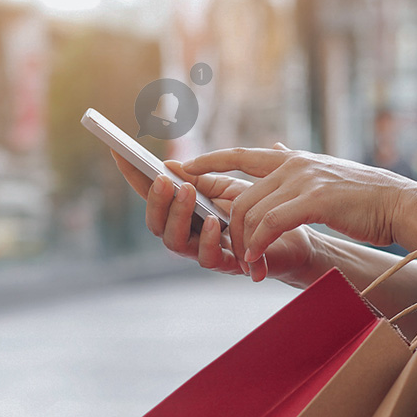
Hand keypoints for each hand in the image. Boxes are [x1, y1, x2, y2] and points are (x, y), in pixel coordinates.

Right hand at [110, 150, 314, 282]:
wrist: (297, 234)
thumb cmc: (261, 208)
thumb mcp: (231, 186)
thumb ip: (204, 177)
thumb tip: (172, 165)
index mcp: (185, 212)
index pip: (153, 195)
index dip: (134, 176)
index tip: (119, 152)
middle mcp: (189, 234)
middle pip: (155, 224)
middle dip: (155, 201)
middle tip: (162, 179)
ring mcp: (204, 251)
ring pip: (174, 242)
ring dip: (178, 216)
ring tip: (187, 192)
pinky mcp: (228, 265)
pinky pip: (208, 258)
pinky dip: (208, 239)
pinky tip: (214, 222)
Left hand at [181, 145, 413, 272]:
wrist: (399, 203)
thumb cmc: (362, 197)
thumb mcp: (322, 173)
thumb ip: (293, 164)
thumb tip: (274, 146)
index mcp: (291, 160)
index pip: (238, 155)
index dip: (207, 162)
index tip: (180, 167)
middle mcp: (292, 165)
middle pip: (239, 196)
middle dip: (228, 228)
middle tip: (232, 254)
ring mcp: (302, 180)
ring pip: (251, 212)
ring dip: (244, 244)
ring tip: (249, 265)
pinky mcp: (313, 200)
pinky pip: (270, 224)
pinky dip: (258, 244)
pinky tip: (257, 260)